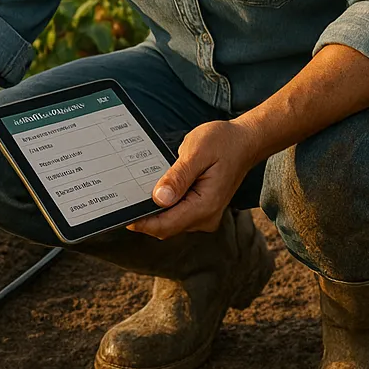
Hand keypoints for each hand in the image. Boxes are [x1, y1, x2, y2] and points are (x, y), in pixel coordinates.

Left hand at [127, 120, 261, 238]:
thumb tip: (159, 198)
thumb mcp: (197, 152)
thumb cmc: (223, 142)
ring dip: (154, 209)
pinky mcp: (202, 209)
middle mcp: (206, 217)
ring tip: (139, 189)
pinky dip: (165, 205)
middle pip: (166, 226)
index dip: (142, 222)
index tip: (122, 213)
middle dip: (145, 215)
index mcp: (205, 206)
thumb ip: (178, 177)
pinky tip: (157, 188)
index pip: (166, 225)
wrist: (246, 142)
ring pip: (170, 221)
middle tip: (125, 196)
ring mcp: (205, 215)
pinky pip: (178, 213)